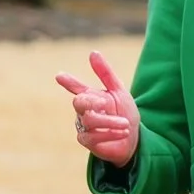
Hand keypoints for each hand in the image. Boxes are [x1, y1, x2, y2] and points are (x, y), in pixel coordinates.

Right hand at [55, 50, 139, 166]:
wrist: (133, 138)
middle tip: (106, 102)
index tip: (59, 76)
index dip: (69, 82)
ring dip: (109, 121)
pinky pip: (92, 136)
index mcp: (91, 96)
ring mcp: (83, 125)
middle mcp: (84, 110)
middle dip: (91, 101)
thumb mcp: (119, 91)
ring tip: (126, 124)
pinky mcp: (86, 141)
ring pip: (89, 120)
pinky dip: (108, 133)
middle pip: (79, 103)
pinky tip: (123, 132)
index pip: (77, 87)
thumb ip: (105, 73)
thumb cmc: (125, 113)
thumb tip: (92, 52)